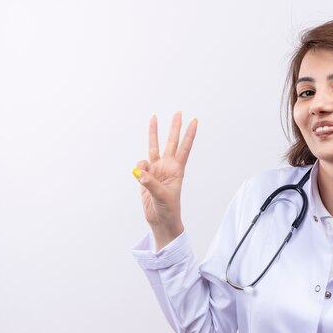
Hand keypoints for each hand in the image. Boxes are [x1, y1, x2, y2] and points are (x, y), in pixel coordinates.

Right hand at [133, 112, 197, 248]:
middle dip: (174, 127)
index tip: (194, 121)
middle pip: (171, 142)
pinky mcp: (146, 176)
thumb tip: (140, 172)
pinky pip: (140, 166)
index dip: (189, 135)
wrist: (160, 220)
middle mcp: (167, 167)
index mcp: (177, 170)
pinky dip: (138, 168)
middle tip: (178, 112)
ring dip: (154, 133)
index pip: (184, 148)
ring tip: (153, 117)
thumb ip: (150, 183)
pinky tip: (139, 177)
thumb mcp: (162, 196)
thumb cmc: (168, 209)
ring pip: (154, 147)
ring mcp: (156, 170)